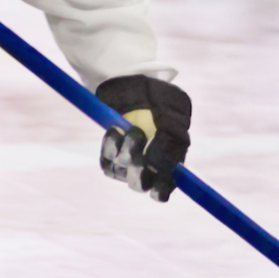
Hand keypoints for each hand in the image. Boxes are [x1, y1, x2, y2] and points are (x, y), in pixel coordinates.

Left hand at [95, 76, 192, 201]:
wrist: (136, 88)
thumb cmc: (160, 100)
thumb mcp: (172, 114)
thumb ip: (170, 138)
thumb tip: (159, 161)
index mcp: (170, 161)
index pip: (163, 189)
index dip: (161, 187)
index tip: (156, 172)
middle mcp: (147, 167)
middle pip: (139, 184)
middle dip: (138, 170)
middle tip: (138, 153)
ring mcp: (127, 163)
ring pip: (122, 170)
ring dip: (125, 150)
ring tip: (130, 128)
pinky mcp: (109, 158)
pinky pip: (106, 162)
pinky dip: (110, 145)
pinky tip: (116, 130)